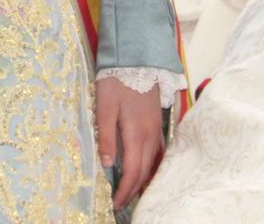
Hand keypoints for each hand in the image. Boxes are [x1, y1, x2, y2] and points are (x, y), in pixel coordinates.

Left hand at [95, 74, 165, 209]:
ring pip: (154, 164)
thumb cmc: (117, 82)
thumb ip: (107, 137)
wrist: (136, 59)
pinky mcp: (158, 124)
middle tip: (121, 203)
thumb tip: (108, 165)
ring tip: (132, 192)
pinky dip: (153, 167)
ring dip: (144, 180)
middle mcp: (151, 136)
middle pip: (145, 171)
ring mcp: (157, 130)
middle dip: (133, 190)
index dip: (125, 190)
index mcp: (136, 134)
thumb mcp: (104, 107)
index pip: (133, 171)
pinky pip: (159, 153)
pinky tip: (147, 171)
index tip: (116, 203)